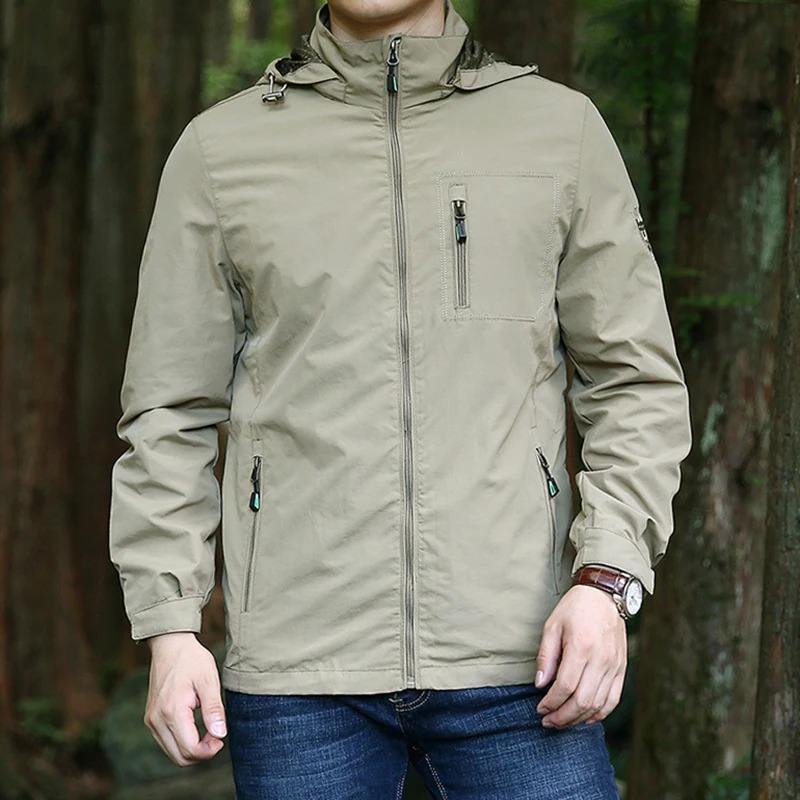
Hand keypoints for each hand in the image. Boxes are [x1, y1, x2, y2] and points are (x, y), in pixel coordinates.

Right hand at [144, 632, 226, 765]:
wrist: (170, 645)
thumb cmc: (192, 660)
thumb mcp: (208, 680)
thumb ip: (214, 709)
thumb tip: (220, 734)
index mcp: (172, 711)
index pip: (190, 749)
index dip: (209, 751)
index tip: (221, 738)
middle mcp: (156, 720)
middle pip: (179, 757)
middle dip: (201, 753)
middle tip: (217, 735)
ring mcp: (151, 720)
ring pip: (172, 753)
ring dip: (192, 749)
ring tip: (208, 730)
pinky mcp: (150, 718)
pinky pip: (166, 742)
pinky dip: (182, 742)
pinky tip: (196, 727)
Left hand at [534, 585, 626, 727]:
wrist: (605, 595)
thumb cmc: (575, 608)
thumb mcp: (552, 625)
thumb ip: (546, 656)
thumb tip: (540, 685)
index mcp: (581, 647)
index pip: (565, 686)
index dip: (551, 703)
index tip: (540, 709)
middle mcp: (601, 659)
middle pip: (583, 701)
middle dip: (563, 717)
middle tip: (548, 721)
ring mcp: (615, 666)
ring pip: (598, 704)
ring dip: (579, 719)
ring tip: (563, 721)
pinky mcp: (622, 669)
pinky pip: (613, 699)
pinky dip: (600, 713)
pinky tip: (586, 718)